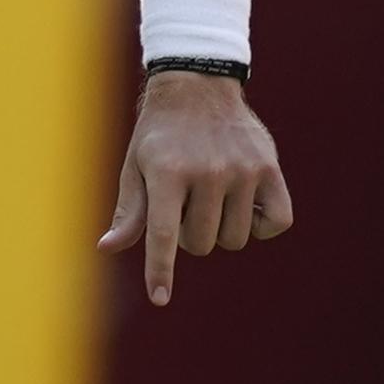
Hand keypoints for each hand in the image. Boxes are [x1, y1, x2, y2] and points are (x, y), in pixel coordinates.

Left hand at [102, 69, 294, 309]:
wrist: (197, 85)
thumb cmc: (160, 133)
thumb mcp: (136, 165)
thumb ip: (130, 210)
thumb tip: (107, 248)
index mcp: (168, 172)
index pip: (164, 235)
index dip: (161, 271)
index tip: (158, 298)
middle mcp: (208, 171)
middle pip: (202, 244)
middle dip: (190, 234)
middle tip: (185, 204)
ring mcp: (242, 170)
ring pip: (235, 239)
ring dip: (221, 229)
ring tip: (211, 198)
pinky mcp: (269, 168)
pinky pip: (276, 223)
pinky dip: (261, 225)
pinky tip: (245, 206)